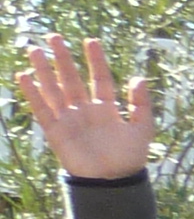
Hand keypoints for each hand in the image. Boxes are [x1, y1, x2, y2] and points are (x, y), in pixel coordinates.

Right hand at [16, 38, 158, 178]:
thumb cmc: (130, 157)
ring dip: (44, 71)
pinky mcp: (56, 131)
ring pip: (54, 90)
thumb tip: (139, 77)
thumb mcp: (142, 128)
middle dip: (62, 59)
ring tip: (35, 50)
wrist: (112, 181)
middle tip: (53, 37)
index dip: (95, 60)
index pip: (100, 78)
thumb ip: (141, 104)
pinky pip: (42, 109)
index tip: (91, 41)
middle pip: (72, 79)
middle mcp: (85, 109)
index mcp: (107, 107)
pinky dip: (33, 94)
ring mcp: (69, 119)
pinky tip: (25, 77)